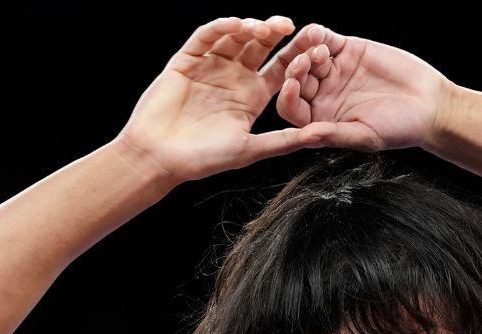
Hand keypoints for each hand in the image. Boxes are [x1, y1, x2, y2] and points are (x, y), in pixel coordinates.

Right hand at [115, 16, 321, 182]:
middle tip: (291, 26)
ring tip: (263, 28)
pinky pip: (205, 38)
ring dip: (250, 28)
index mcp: (253, 96)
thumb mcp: (250, 149)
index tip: (316, 46)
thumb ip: (284, 141)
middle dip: (276, 34)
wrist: (159, 158)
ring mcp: (211, 67)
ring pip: (235, 37)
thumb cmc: (204, 159)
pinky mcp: (186, 61)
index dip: (298, 55)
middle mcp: (234, 78)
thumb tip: (321, 136)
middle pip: (261, 47)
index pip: (282, 68)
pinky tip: (234, 25)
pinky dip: (219, 28)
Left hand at [273, 24, 454, 151]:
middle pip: (296, 80)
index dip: (288, 98)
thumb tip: (305, 138)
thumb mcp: (366, 136)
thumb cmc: (399, 128)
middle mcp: (321, 95)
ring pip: (308, 58)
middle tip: (302, 64)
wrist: (428, 103)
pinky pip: (326, 39)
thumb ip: (334, 135)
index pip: (292, 109)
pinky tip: (317, 33)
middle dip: (296, 72)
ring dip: (307, 52)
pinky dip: (319, 34)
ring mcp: (332, 71)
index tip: (290, 88)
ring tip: (317, 51)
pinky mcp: (346, 50)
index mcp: (319, 119)